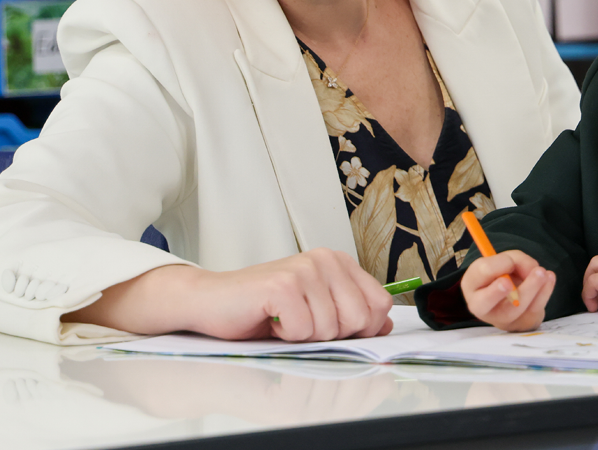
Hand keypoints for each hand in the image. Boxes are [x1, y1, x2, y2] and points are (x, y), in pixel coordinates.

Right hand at [64, 248, 393, 341]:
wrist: (213, 302)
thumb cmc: (264, 309)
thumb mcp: (316, 310)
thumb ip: (350, 313)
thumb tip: (384, 325)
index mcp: (339, 263)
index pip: (380, 303)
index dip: (364, 329)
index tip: (335, 330)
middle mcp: (325, 259)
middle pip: (360, 318)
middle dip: (332, 335)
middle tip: (303, 325)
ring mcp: (304, 269)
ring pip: (331, 328)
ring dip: (304, 337)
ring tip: (284, 321)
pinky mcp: (283, 285)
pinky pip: (303, 330)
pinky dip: (286, 337)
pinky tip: (271, 321)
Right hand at [460, 250, 554, 331]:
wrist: (514, 292)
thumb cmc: (505, 272)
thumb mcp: (506, 259)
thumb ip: (516, 260)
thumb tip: (531, 270)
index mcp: (472, 283)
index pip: (478, 274)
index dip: (493, 268)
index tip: (509, 262)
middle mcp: (481, 305)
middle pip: (486, 302)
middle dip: (497, 292)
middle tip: (509, 283)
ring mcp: (501, 319)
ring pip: (514, 309)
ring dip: (530, 288)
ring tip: (542, 272)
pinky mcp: (520, 325)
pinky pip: (532, 311)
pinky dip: (544, 294)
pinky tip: (549, 279)